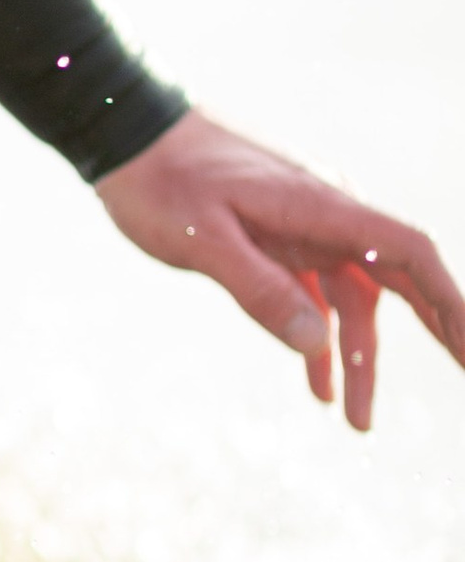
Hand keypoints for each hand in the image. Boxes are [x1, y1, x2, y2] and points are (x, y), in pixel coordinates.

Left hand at [96, 107, 464, 430]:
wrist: (128, 138)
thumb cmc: (162, 183)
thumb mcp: (202, 239)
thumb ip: (258, 288)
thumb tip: (316, 341)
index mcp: (322, 206)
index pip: (409, 252)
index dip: (449, 299)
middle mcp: (328, 217)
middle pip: (399, 280)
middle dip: (437, 331)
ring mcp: (306, 231)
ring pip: (351, 303)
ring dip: (356, 360)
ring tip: (357, 423)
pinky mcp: (279, 244)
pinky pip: (314, 298)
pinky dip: (318, 342)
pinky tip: (318, 389)